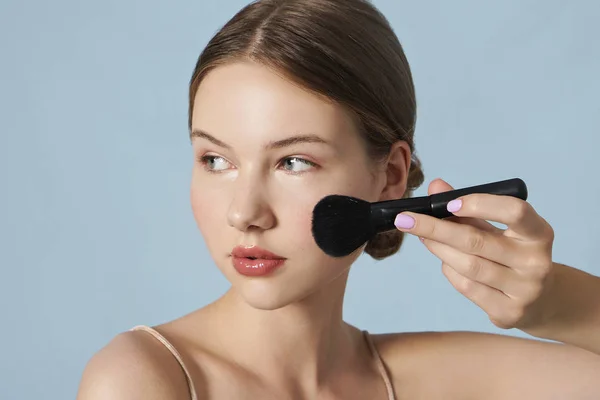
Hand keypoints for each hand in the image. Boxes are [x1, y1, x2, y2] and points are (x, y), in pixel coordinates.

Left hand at [394, 178, 556, 329]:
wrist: (541, 300)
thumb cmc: (511, 253)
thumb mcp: (496, 227)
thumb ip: (467, 207)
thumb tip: (435, 186)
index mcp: (539, 233)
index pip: (515, 211)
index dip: (480, 204)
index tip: (448, 203)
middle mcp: (536, 262)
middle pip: (477, 241)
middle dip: (435, 228)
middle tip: (406, 219)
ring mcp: (524, 290)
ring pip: (468, 265)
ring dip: (438, 249)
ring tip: (424, 238)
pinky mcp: (508, 312)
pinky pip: (467, 287)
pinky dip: (450, 270)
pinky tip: (447, 262)